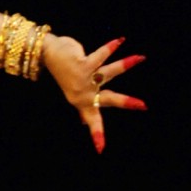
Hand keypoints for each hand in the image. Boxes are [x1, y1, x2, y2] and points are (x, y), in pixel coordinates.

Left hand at [42, 33, 146, 154]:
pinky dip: (111, 47)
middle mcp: (83, 93)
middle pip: (108, 99)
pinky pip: (100, 56)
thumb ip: (81, 108)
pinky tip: (120, 41)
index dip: (97, 134)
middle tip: (143, 105)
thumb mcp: (72, 93)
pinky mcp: (82, 64)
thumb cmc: (64, 74)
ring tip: (140, 58)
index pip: (92, 120)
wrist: (47, 55)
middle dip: (126, 102)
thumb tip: (84, 123)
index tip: (101, 149)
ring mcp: (83, 78)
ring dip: (125, 64)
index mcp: (82, 102)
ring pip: (108, 72)